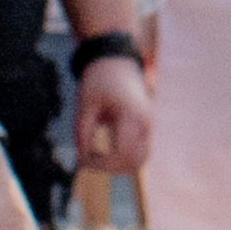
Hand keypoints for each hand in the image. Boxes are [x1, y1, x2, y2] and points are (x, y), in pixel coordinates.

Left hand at [66, 53, 157, 179]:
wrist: (117, 60)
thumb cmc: (99, 81)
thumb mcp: (85, 106)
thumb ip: (83, 134)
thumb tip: (82, 159)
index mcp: (132, 117)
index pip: (122, 155)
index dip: (101, 164)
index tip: (82, 159)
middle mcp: (145, 123)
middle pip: (135, 163)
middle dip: (110, 168)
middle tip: (88, 160)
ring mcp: (148, 125)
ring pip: (140, 160)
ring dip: (119, 165)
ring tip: (96, 156)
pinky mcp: (145, 126)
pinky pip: (139, 151)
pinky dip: (123, 157)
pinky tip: (104, 150)